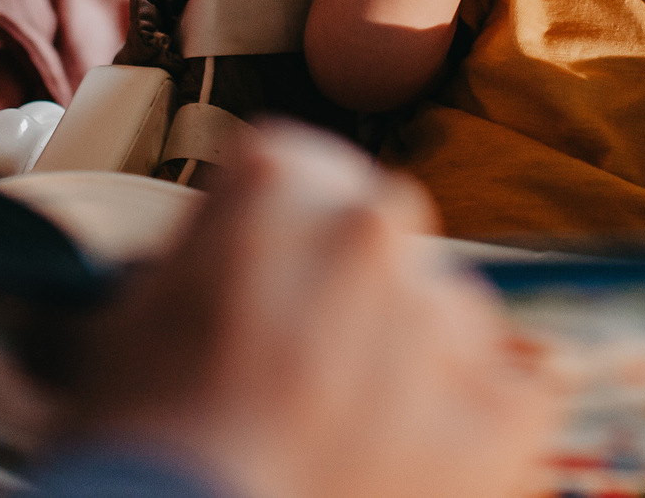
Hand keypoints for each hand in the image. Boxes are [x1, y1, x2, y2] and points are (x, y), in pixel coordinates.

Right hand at [61, 123, 557, 497]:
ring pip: (448, 318)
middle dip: (350, 301)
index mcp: (280, 181)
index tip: (262, 301)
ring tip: (352, 443)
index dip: (273, 248)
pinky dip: (479, 429)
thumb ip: (197, 262)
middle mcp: (373, 226)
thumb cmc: (140, 450)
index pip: (298, 177)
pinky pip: (518, 394)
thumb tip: (222, 270)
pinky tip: (416, 466)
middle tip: (303, 380)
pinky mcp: (504, 408)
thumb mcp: (126, 318)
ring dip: (411, 365)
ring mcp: (446, 315)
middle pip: (379, 242)